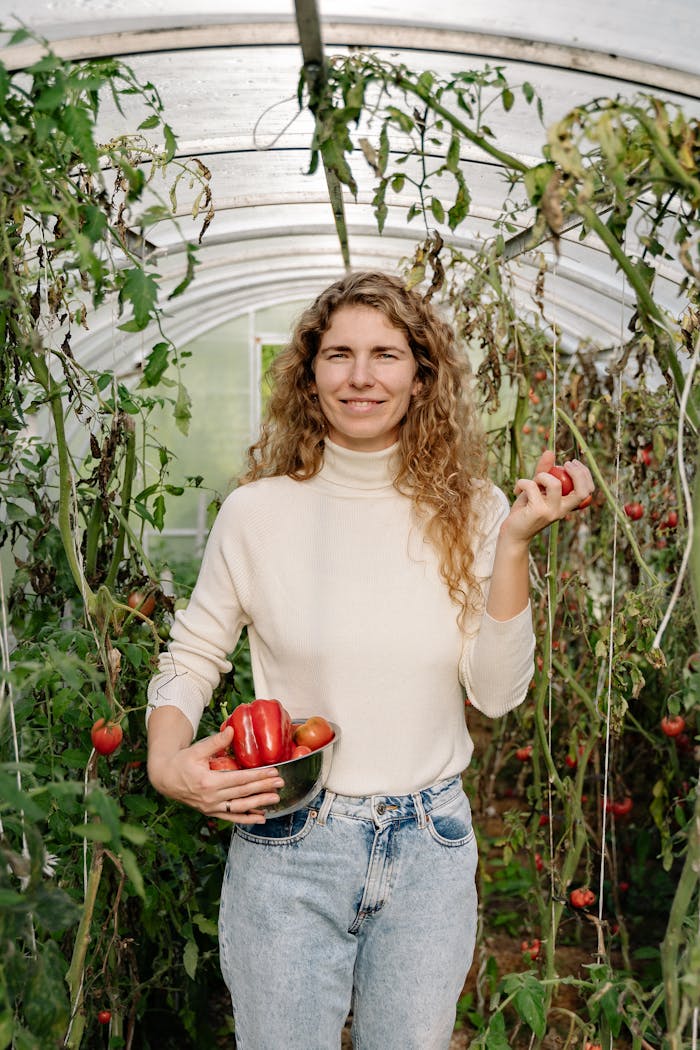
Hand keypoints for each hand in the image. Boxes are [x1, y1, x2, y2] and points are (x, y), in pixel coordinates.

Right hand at [148, 723, 284, 824]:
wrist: (165, 779)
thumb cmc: (181, 762)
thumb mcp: (197, 750)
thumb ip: (216, 741)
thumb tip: (233, 729)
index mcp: (208, 782)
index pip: (240, 779)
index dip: (258, 776)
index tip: (273, 772)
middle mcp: (211, 798)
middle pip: (243, 793)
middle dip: (263, 788)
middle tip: (280, 783)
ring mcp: (211, 807)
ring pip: (240, 807)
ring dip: (259, 804)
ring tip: (275, 799)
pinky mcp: (211, 812)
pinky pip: (232, 817)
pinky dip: (246, 818)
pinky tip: (261, 817)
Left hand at [503, 449, 594, 545]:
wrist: (512, 533)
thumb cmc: (525, 509)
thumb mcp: (536, 488)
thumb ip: (544, 471)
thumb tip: (550, 451)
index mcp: (566, 505)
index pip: (587, 491)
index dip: (584, 474)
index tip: (571, 463)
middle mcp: (562, 510)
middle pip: (581, 490)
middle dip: (576, 472)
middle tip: (563, 464)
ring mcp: (551, 512)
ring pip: (554, 484)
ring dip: (541, 476)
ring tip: (532, 482)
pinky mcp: (537, 512)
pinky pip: (532, 486)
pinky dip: (522, 482)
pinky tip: (517, 490)